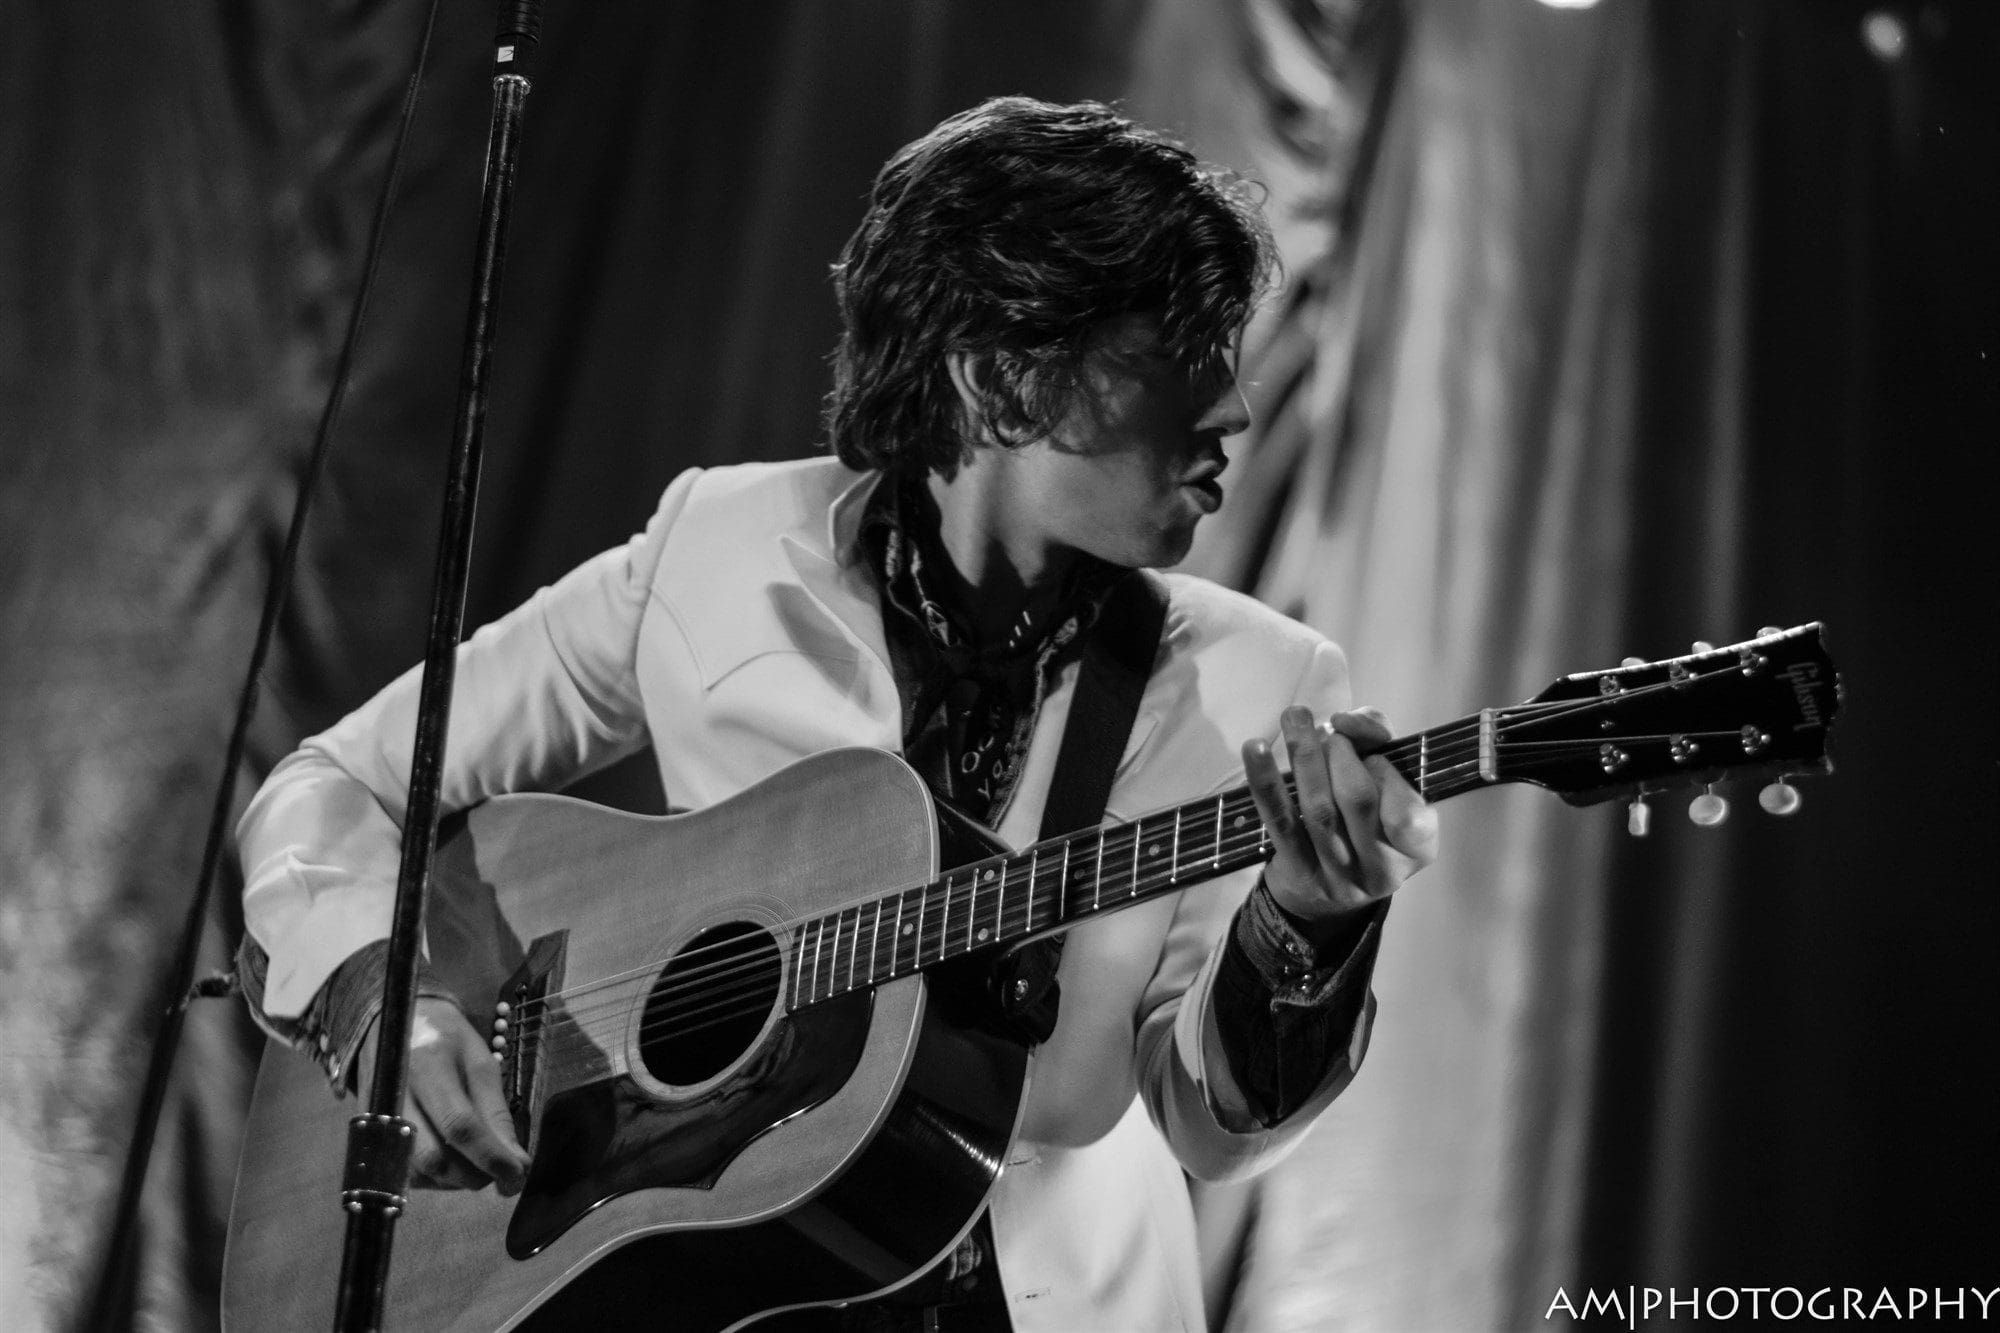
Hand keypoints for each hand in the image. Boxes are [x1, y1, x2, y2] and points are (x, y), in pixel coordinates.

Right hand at [355, 996, 531, 1193]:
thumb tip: (516, 1162)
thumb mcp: (480, 1061)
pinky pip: (404, 1172)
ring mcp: (377, 1118)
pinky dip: (436, 1177)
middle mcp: (396, 1096)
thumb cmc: (446, 1039)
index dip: (490, 1156)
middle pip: (434, 1158)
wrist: (391, 1024)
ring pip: (418, 1172)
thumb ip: (496, 1112)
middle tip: (501, 1169)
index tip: (517, 1174)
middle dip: (474, 1174)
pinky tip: (453, 1160)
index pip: (459, 1125)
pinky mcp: (370, 1134)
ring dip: (457, 1179)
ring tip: (479, 1162)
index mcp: (429, 1065)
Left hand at [1242, 706, 1438, 944]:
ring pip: (1319, 811)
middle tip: (1329, 733)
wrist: (1326, 894)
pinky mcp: (1298, 872)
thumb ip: (1379, 741)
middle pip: (1359, 802)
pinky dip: (1266, 782)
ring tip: (1295, 719)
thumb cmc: (1364, 822)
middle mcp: (1383, 869)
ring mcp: (1338, 876)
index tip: (1373, 754)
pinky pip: (1280, 823)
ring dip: (1305, 757)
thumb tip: (1346, 721)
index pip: (1409, 812)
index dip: (1387, 773)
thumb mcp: (1388, 785)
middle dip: (1341, 755)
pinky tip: (1255, 748)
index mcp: (1418, 848)